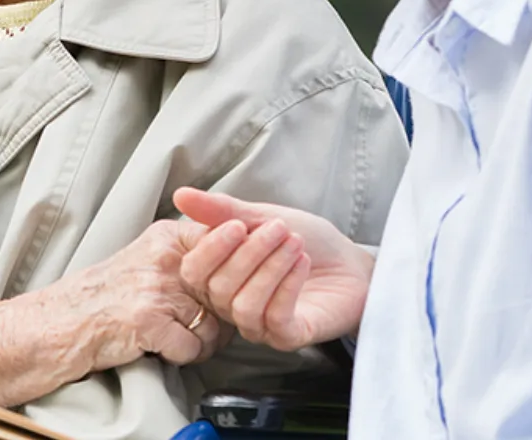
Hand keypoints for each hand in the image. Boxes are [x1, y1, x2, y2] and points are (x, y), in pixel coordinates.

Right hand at [45, 219, 231, 370]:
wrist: (63, 322)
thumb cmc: (109, 296)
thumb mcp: (148, 259)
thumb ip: (189, 259)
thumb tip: (242, 274)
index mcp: (167, 237)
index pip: (227, 244)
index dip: (239, 272)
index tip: (234, 289)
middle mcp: (165, 257)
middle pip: (226, 291)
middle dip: (222, 316)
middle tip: (204, 324)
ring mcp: (156, 288)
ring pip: (213, 324)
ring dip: (201, 341)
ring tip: (175, 339)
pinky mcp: (148, 320)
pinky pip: (191, 347)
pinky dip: (180, 356)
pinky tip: (160, 349)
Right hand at [172, 188, 372, 351]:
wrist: (351, 262)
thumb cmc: (306, 241)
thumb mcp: (262, 217)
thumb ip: (223, 210)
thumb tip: (180, 194)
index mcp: (221, 276)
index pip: (193, 272)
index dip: (212, 248)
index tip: (239, 223)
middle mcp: (233, 305)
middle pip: (219, 288)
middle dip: (250, 252)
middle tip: (280, 228)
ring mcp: (260, 325)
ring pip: (244, 305)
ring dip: (271, 268)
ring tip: (295, 243)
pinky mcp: (288, 337)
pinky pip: (274, 319)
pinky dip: (287, 286)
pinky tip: (302, 263)